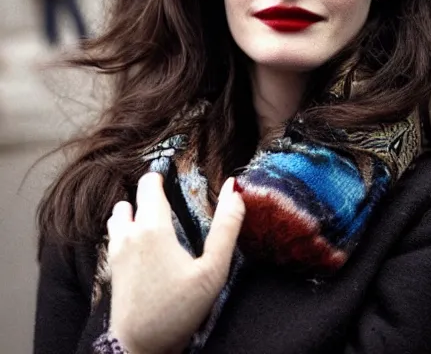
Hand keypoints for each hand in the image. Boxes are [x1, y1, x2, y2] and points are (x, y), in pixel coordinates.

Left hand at [107, 173, 244, 353]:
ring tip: (156, 221)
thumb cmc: (178, 309)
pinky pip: (115, 236)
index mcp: (153, 227)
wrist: (140, 348)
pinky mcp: (112, 268)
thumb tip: (234, 189)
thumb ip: (226, 227)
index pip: (148, 185)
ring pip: (119, 216)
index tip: (171, 176)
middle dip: (147, 194)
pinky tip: (144, 245)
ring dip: (133, 212)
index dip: (159, 176)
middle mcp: (129, 233)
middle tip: (169, 201)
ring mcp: (116, 251)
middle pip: (131, 199)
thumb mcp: (212, 270)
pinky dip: (126, 229)